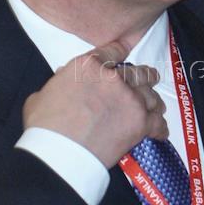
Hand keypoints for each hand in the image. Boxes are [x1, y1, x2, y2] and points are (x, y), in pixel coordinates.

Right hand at [22, 43, 166, 166]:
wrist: (61, 152)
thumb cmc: (45, 126)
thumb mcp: (42, 95)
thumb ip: (59, 84)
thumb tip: (63, 79)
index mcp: (88, 67)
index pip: (111, 52)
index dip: (120, 51)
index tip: (125, 52)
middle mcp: (113, 78)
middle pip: (138, 72)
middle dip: (146, 75)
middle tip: (151, 77)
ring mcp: (130, 99)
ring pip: (151, 95)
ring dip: (154, 100)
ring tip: (157, 105)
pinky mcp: (140, 122)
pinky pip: (157, 122)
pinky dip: (160, 126)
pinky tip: (161, 130)